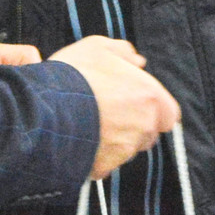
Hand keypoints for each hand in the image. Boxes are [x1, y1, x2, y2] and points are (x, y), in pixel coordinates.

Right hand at [49, 36, 179, 179]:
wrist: (45, 109)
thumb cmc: (74, 75)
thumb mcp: (97, 47)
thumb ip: (123, 52)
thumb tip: (138, 61)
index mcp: (150, 96)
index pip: (169, 113)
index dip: (154, 110)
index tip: (136, 104)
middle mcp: (143, 126)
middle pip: (148, 133)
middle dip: (133, 126)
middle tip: (108, 113)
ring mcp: (125, 150)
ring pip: (127, 150)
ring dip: (114, 141)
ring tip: (89, 125)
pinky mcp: (104, 167)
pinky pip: (105, 164)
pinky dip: (95, 156)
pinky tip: (79, 140)